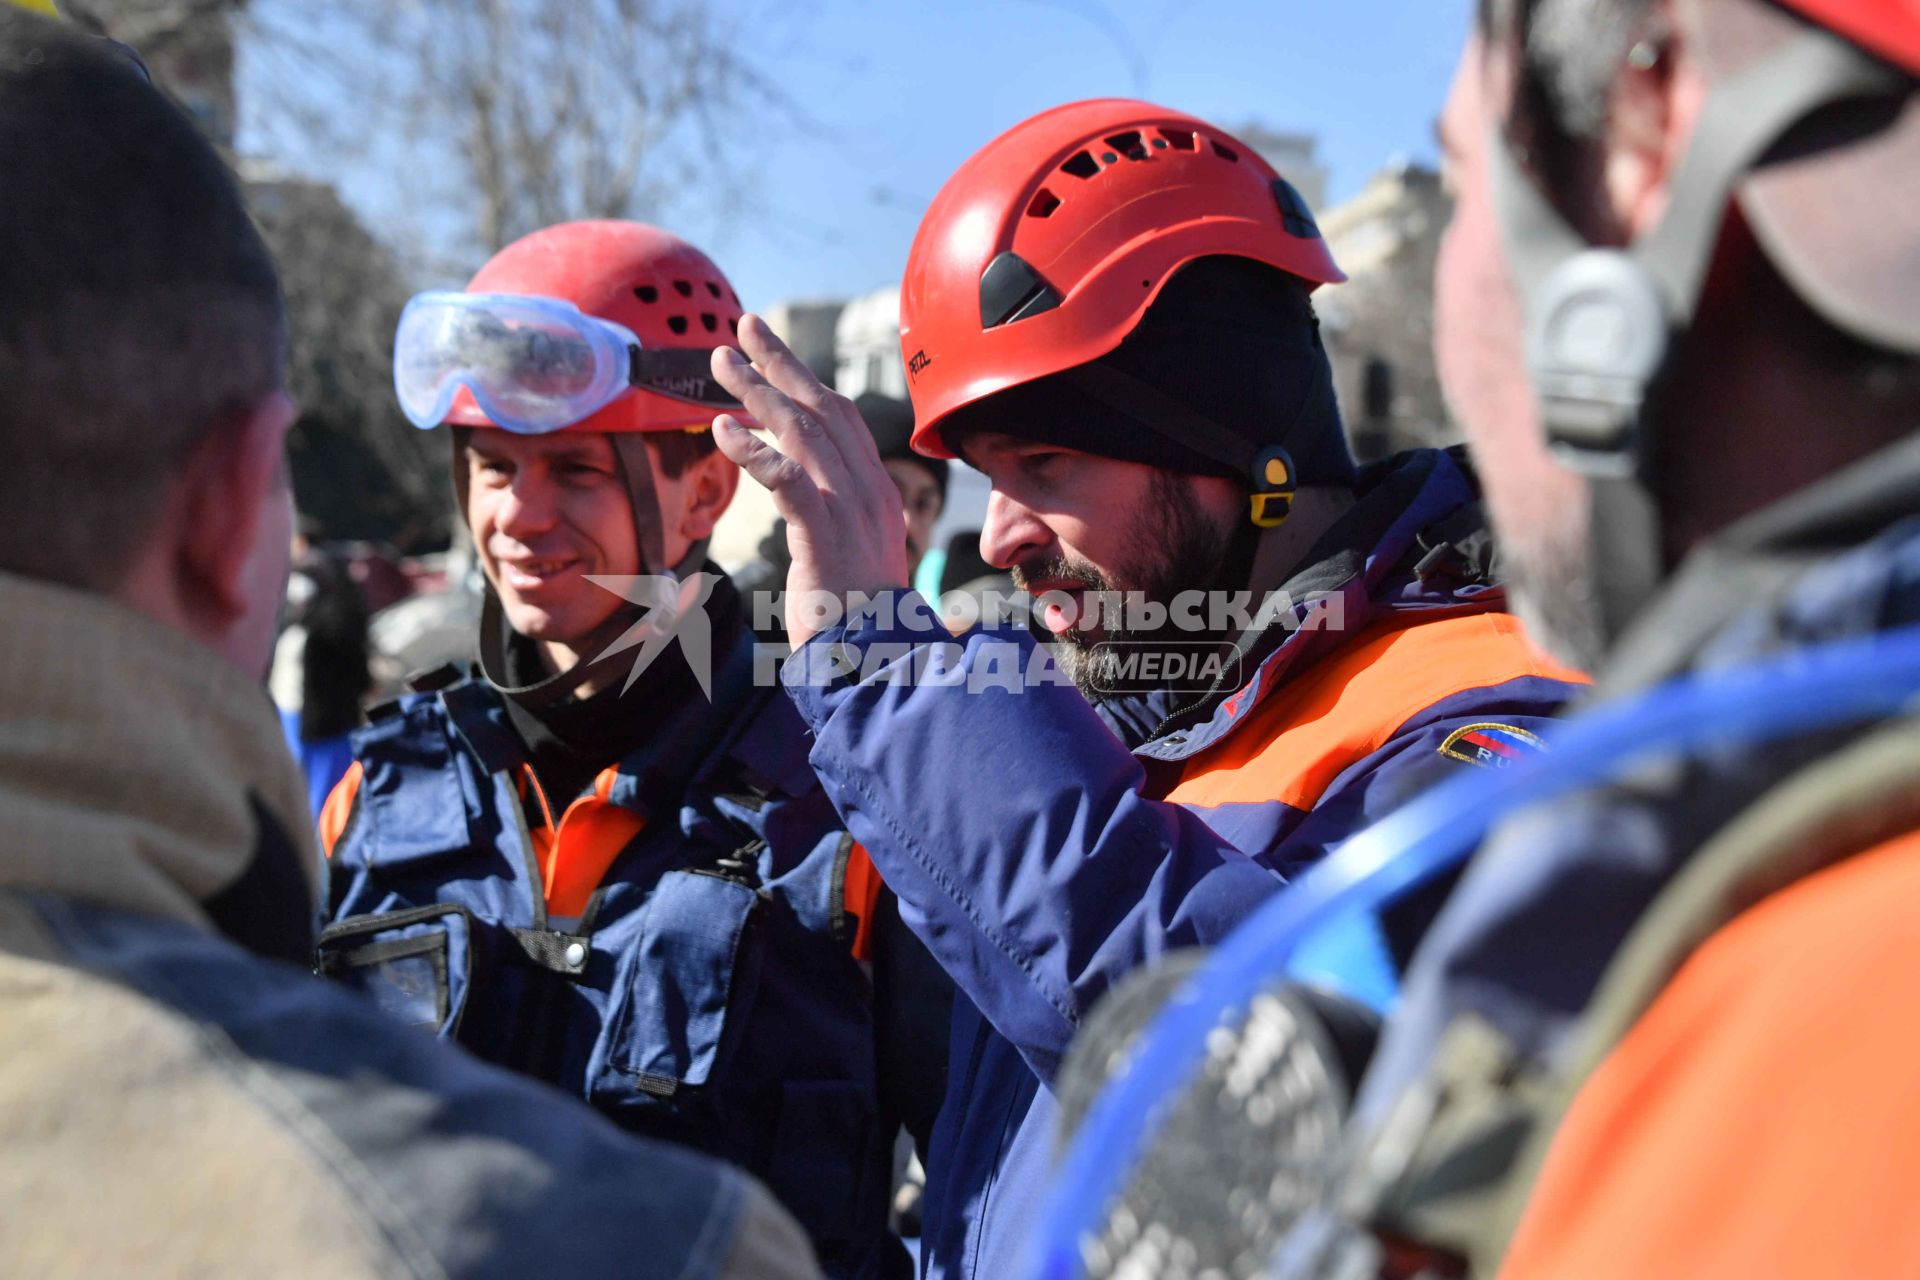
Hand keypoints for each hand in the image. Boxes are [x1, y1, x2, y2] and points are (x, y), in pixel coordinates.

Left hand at [711, 315, 911, 648]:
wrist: (879, 662)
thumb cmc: (860, 618)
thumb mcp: (855, 556)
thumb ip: (839, 518)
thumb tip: (809, 495)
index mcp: (876, 492)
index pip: (842, 418)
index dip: (805, 379)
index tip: (769, 353)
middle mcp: (868, 491)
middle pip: (823, 408)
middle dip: (780, 363)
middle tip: (741, 327)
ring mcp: (850, 512)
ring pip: (804, 433)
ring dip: (758, 391)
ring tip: (720, 363)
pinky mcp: (825, 538)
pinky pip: (789, 480)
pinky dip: (755, 450)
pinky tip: (723, 429)